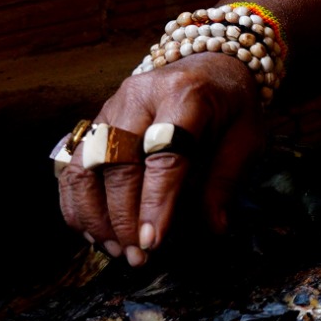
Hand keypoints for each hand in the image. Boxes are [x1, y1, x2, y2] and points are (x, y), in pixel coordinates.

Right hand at [56, 54, 264, 265]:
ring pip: (85, 164)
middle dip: (123, 217)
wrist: (210, 63)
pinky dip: (76, 202)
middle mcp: (140, 96)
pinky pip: (73, 165)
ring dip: (94, 214)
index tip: (152, 243)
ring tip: (113, 250)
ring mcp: (111, 106)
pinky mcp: (96, 120)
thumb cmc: (230, 105)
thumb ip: (226, 180)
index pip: (164, 153)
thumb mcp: (247, 137)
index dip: (156, 201)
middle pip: (117, 161)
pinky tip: (91, 232)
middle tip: (136, 257)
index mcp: (186, 94)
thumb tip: (214, 228)